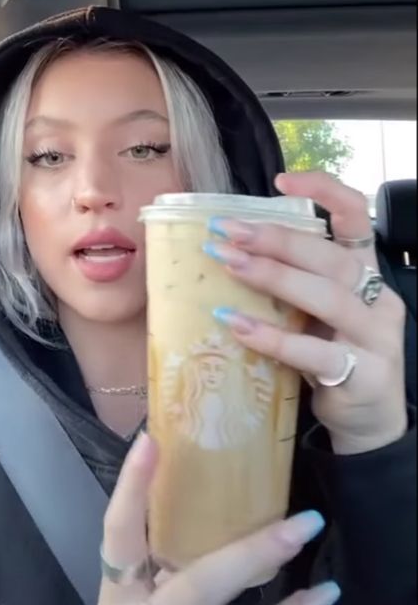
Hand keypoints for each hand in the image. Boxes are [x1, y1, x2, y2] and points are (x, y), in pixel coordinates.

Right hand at [96, 432, 340, 604]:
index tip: (150, 441)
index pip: (119, 533)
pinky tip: (318, 602)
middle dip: (250, 557)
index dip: (131, 489)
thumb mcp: (131, 589)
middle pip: (196, 588)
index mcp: (119, 591)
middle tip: (303, 524)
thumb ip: (153, 549)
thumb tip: (192, 478)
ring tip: (325, 579)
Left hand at [207, 170, 407, 453]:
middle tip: (226, 230)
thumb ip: (294, 282)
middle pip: (330, 257)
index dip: (324, 192)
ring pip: (326, 297)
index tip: (280, 181)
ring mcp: (376, 338)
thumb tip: (230, 248)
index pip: (357, 217)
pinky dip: (274, 338)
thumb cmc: (335, 356)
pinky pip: (316, 353)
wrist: (368, 422)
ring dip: (272, 276)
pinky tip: (237, 326)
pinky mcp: (364, 376)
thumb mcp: (320, 313)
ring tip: (227, 263)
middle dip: (276, 239)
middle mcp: (378, 299)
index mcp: (365, 273)